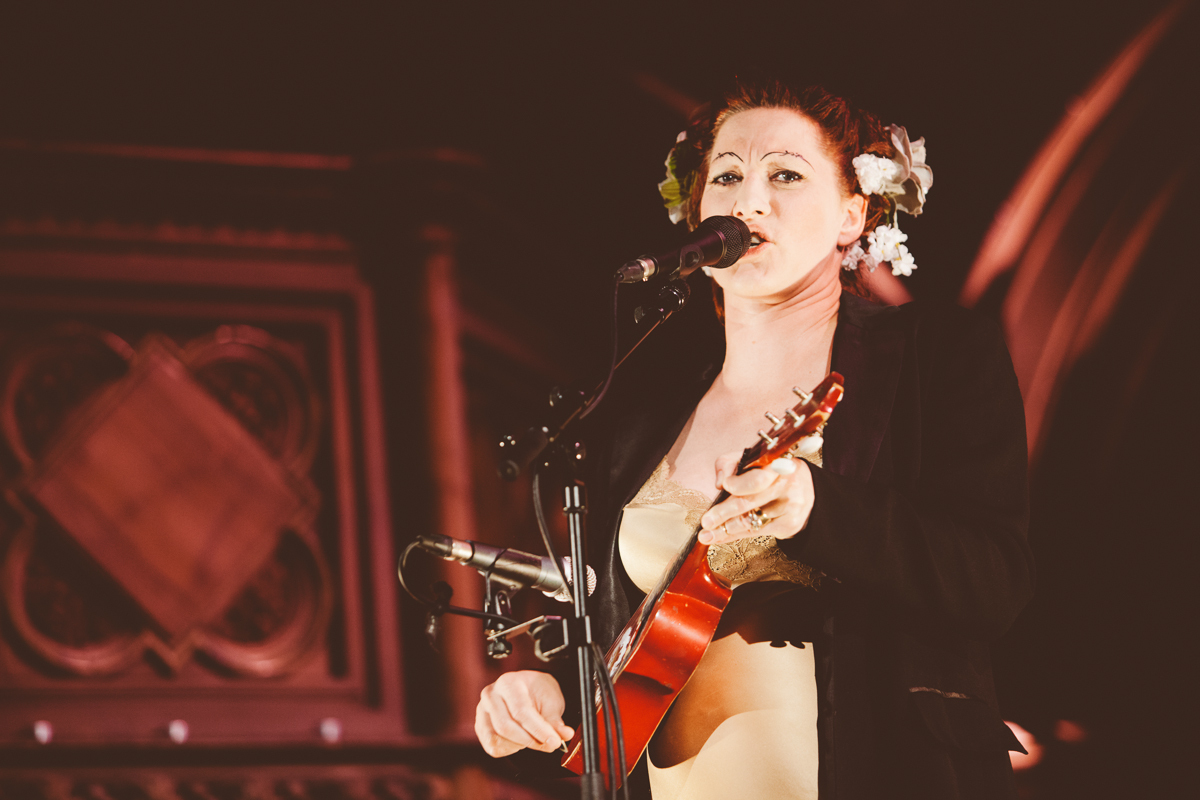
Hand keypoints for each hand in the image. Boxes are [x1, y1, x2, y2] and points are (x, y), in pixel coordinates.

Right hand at [475, 670, 573, 757]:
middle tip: (550, 744)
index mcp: (508, 683)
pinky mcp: (480, 727)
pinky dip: (510, 749)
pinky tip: (521, 740)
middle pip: (506, 727)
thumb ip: (555, 719)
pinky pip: (493, 747)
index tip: (555, 741)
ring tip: (535, 738)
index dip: (539, 730)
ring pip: (498, 739)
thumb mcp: (551, 700)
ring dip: (521, 745)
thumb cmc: (538, 692)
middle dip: (531, 740)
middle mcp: (490, 695)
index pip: (521, 711)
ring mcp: (482, 711)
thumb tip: (565, 735)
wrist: (526, 690)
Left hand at [697, 453, 813, 544]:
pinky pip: (756, 532)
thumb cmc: (772, 475)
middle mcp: (786, 484)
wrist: (807, 492)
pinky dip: (735, 535)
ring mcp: (790, 505)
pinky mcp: (789, 524)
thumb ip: (731, 463)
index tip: (724, 486)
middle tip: (706, 521)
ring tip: (708, 534)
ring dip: (725, 529)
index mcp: (776, 463)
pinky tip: (722, 537)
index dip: (738, 483)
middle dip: (724, 513)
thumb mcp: (754, 461)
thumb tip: (720, 482)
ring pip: (750, 520)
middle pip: (749, 501)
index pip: (756, 477)